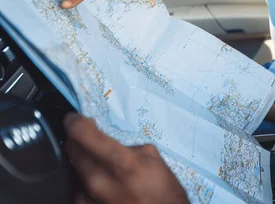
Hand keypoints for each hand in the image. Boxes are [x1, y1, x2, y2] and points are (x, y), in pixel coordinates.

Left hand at [64, 113, 188, 203]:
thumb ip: (126, 146)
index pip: (83, 134)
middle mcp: (100, 182)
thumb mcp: (152, 158)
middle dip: (78, 140)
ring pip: (72, 169)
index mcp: (122, 163)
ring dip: (83, 162)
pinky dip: (84, 182)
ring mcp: (88, 200)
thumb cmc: (163, 191)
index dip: (75, 121)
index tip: (74, 119)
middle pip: (72, 150)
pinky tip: (100, 184)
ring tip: (101, 166)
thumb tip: (106, 140)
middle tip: (87, 138)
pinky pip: (75, 189)